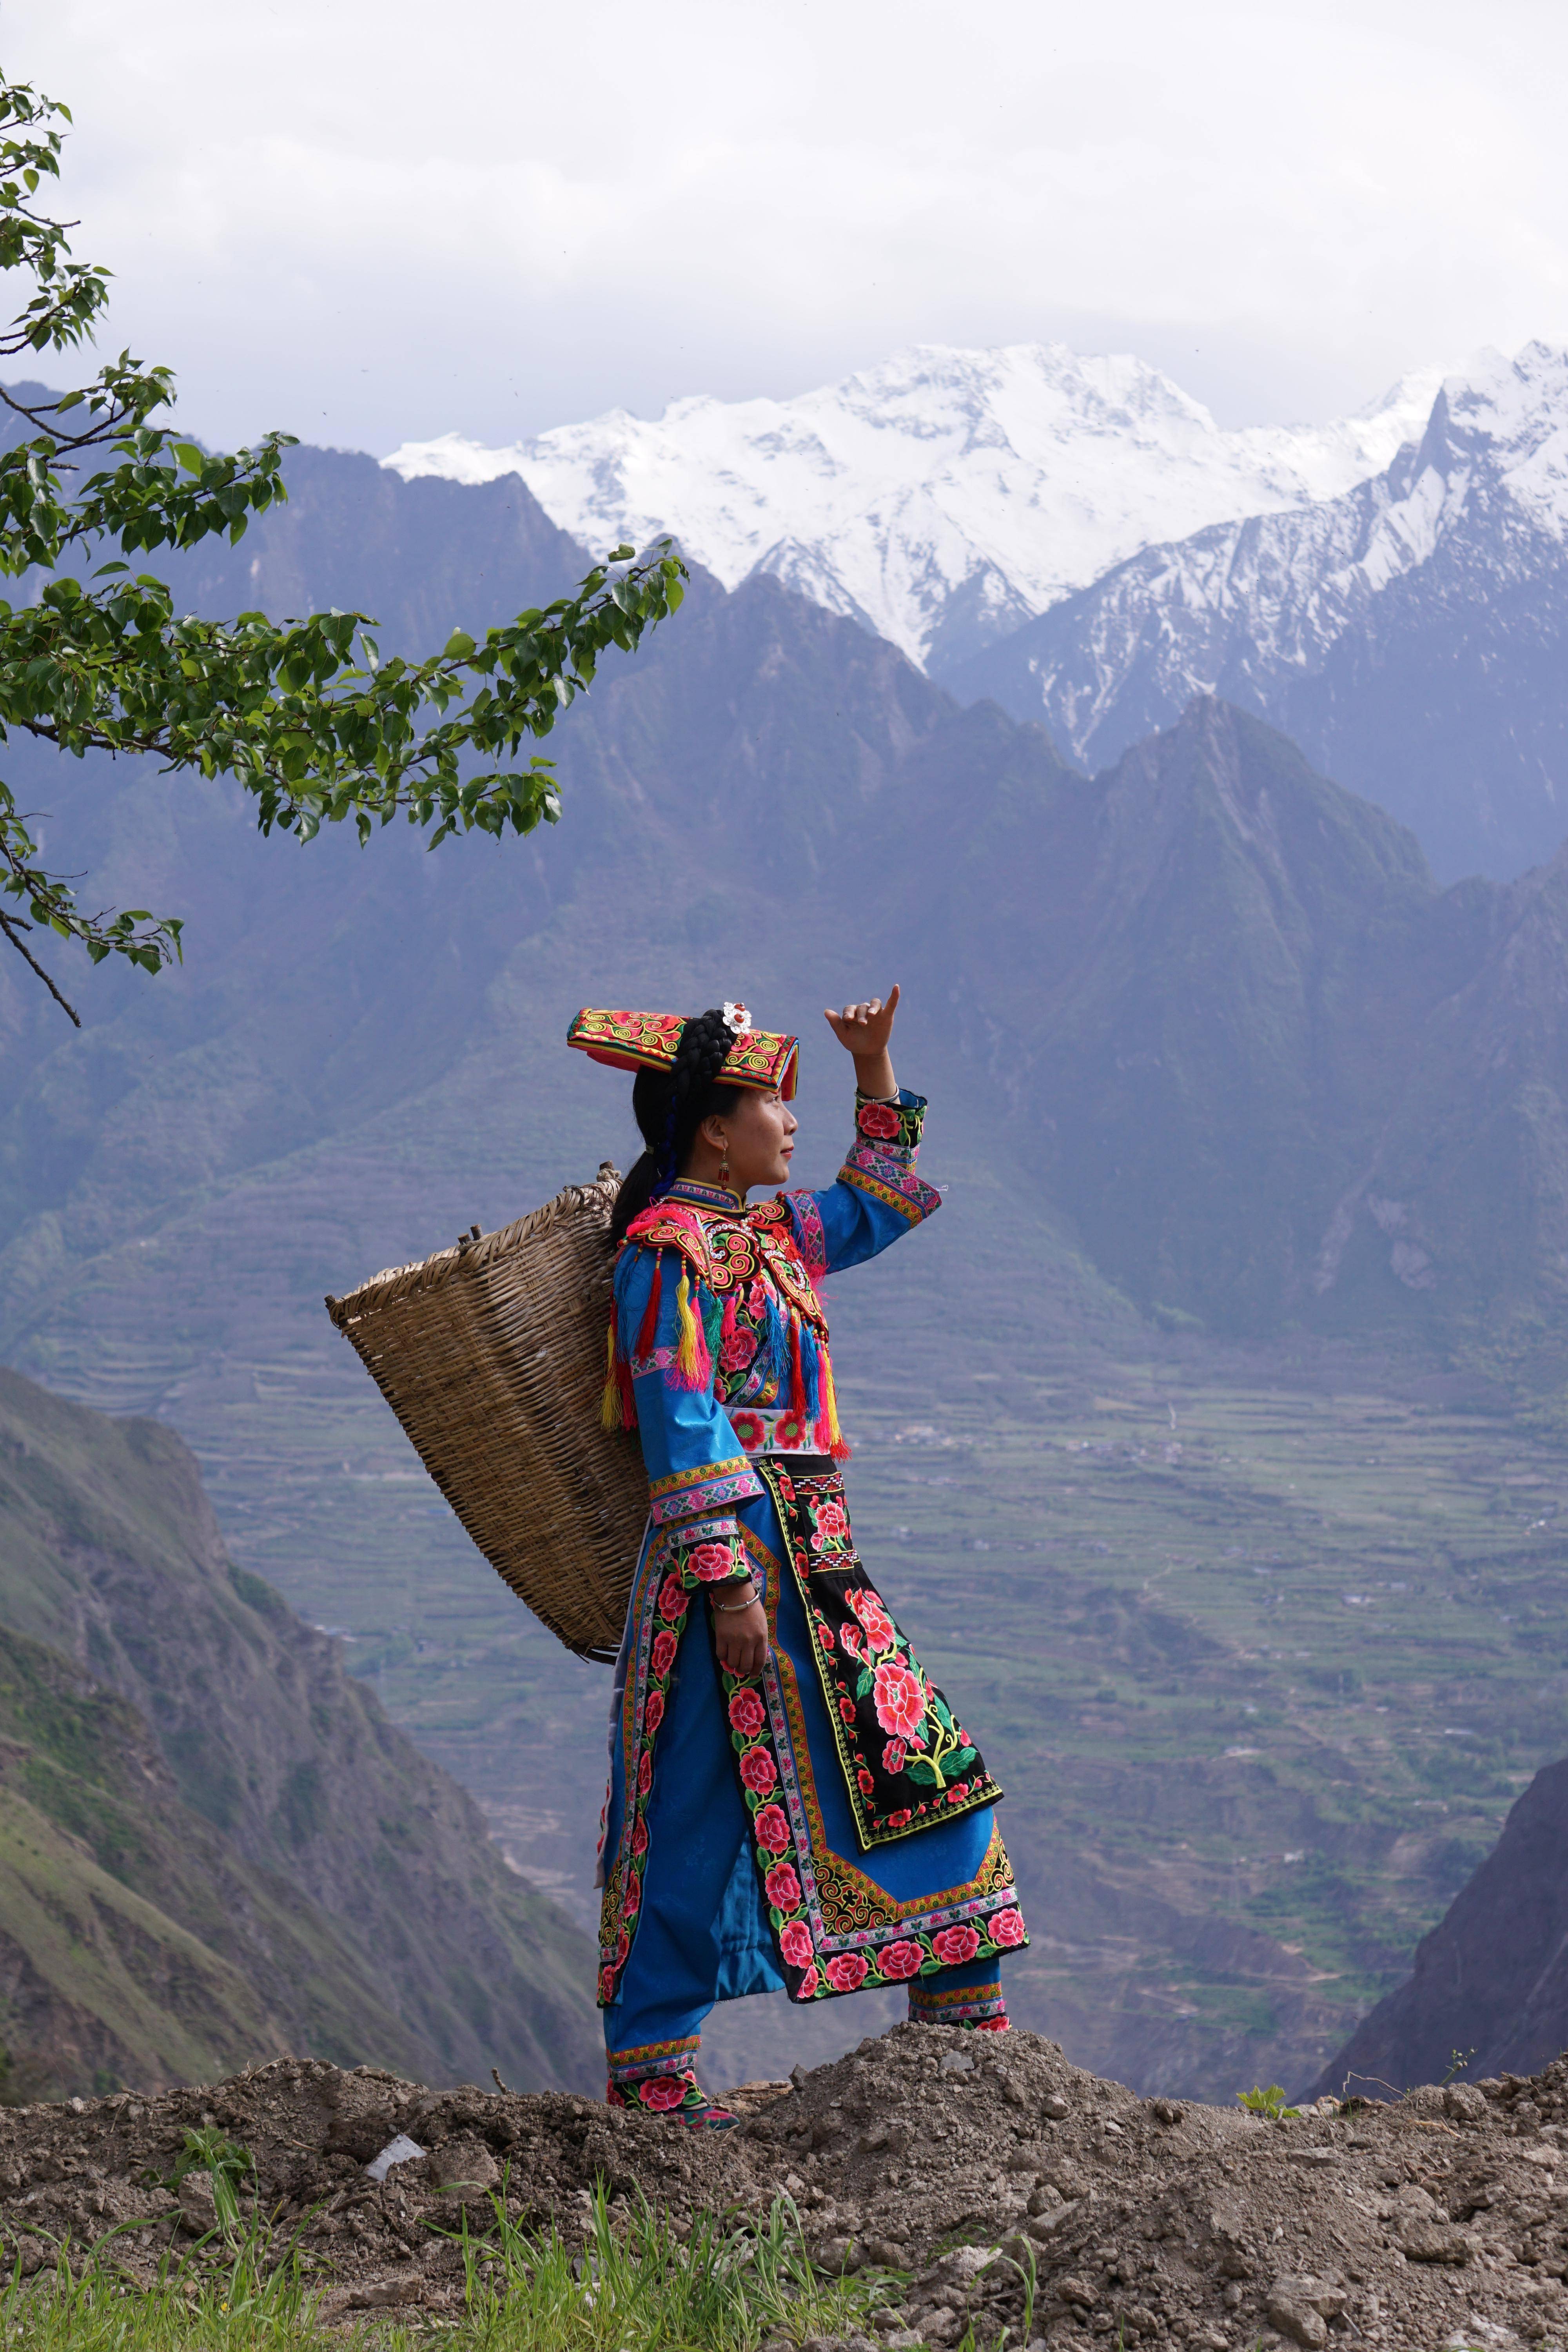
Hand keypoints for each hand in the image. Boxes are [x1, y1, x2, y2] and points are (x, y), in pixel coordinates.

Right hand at [710, 1592, 768, 1677]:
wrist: (735, 1594)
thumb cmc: (751, 1608)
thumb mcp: (762, 1624)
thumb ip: (760, 1640)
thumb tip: (754, 1656)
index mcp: (761, 1637)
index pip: (760, 1661)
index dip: (755, 1671)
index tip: (752, 1675)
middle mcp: (749, 1641)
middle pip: (745, 1665)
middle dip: (743, 1670)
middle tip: (741, 1669)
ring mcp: (734, 1640)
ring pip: (733, 1662)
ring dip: (732, 1664)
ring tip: (732, 1660)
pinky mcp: (721, 1637)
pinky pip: (720, 1655)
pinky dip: (722, 1657)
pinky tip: (724, 1652)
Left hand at [824, 984, 898, 1100]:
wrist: (867, 1052)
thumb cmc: (853, 1042)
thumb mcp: (843, 1035)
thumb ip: (835, 1023)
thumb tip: (826, 1011)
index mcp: (852, 1013)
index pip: (849, 1009)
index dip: (848, 1012)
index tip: (848, 1019)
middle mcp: (863, 1010)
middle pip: (862, 1007)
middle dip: (861, 1015)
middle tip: (862, 1024)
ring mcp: (875, 1012)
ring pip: (874, 1003)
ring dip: (873, 1007)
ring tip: (871, 1014)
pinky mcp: (887, 1015)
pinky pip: (891, 1003)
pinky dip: (894, 995)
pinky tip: (896, 987)